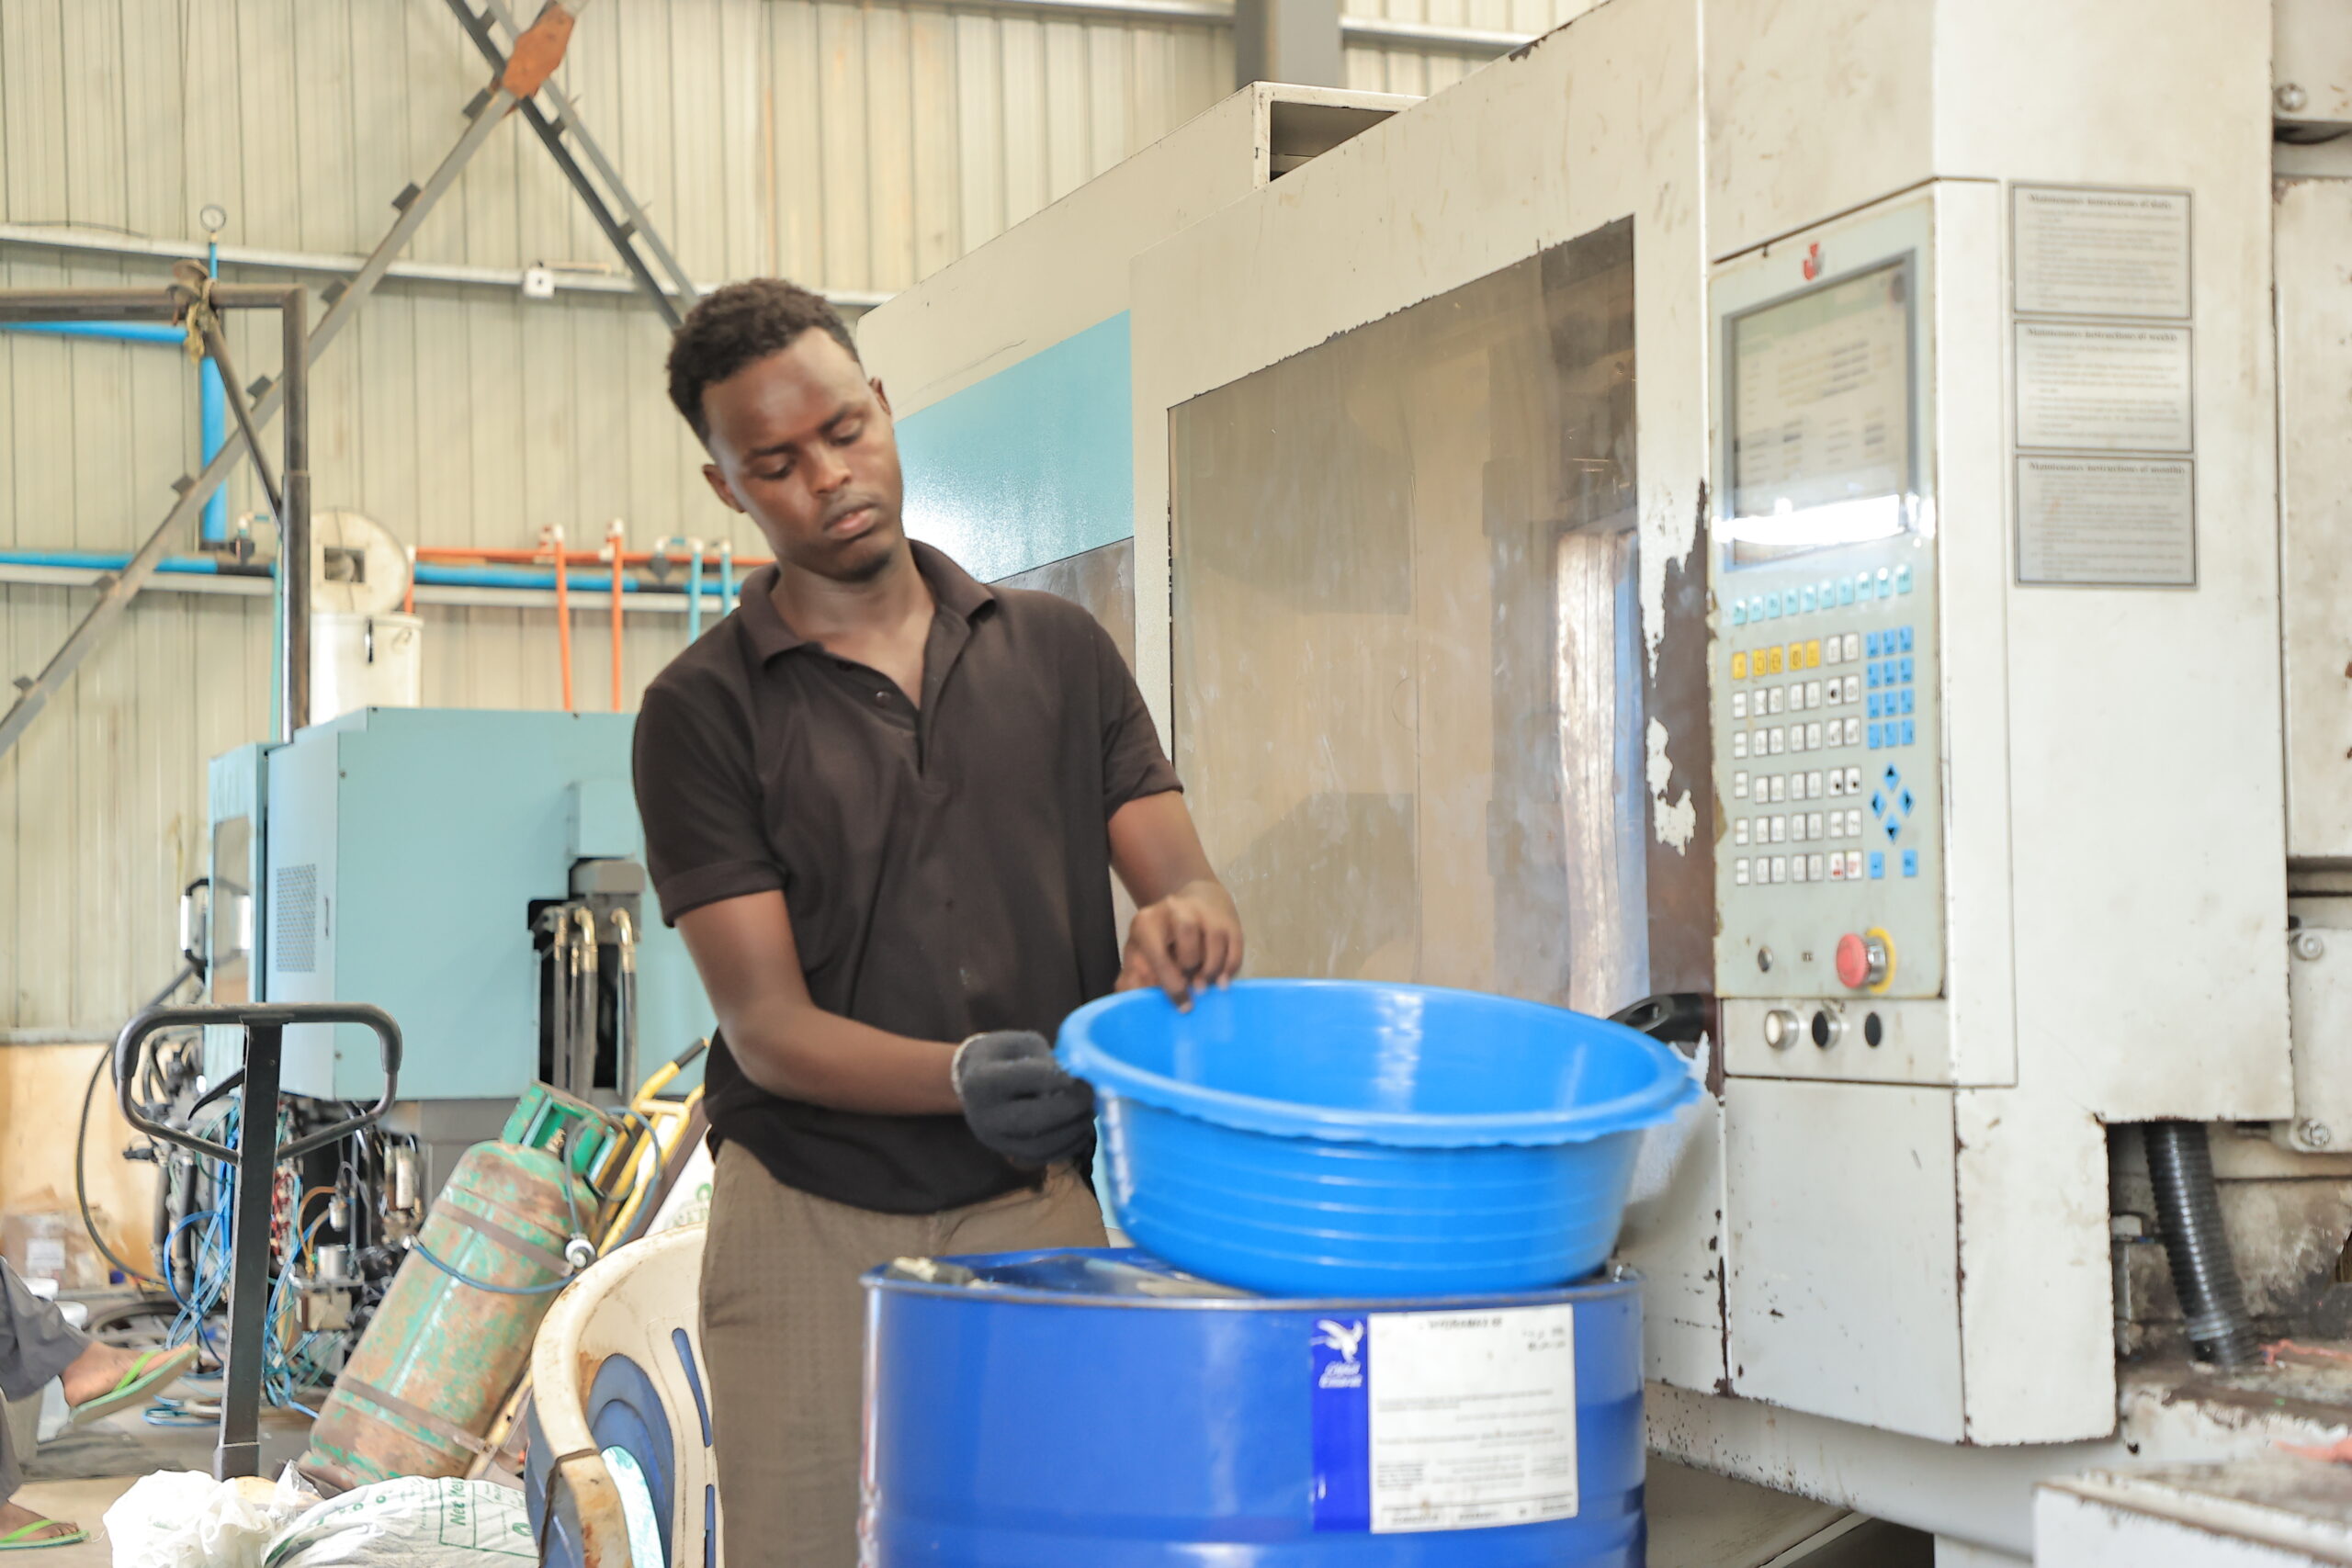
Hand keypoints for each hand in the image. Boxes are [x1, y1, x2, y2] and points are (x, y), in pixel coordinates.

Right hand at [952, 1031, 1095, 1165]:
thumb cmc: (1003, 1055)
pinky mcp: (1008, 1154)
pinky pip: (1044, 1157)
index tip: (1082, 1073)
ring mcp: (994, 1140)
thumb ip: (1047, 1059)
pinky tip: (1081, 1127)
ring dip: (1075, 1129)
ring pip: (1042, 1144)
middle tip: (1093, 1094)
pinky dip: (1069, 1145)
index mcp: (982, 1080)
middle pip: (1034, 1120)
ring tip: (1090, 1110)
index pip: (1027, 1079)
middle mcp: (983, 1115)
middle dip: (1072, 1108)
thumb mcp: (1021, 1043)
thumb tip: (1079, 1079)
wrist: (971, 1081)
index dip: (1061, 1077)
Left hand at [1118, 880, 1243, 1008]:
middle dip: (1190, 965)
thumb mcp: (1140, 954)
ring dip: (1211, 969)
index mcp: (1147, 921)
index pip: (1158, 952)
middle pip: (1187, 931)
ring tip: (1206, 986)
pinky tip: (1221, 981)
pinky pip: (1234, 948)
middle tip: (1193, 988)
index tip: (1182, 1005)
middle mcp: (1176, 909)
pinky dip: (1228, 968)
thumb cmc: (1160, 939)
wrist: (1192, 906)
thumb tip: (1133, 1003)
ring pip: (1214, 939)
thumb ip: (1132, 979)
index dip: (1171, 983)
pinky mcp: (1228, 923)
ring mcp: (1205, 913)